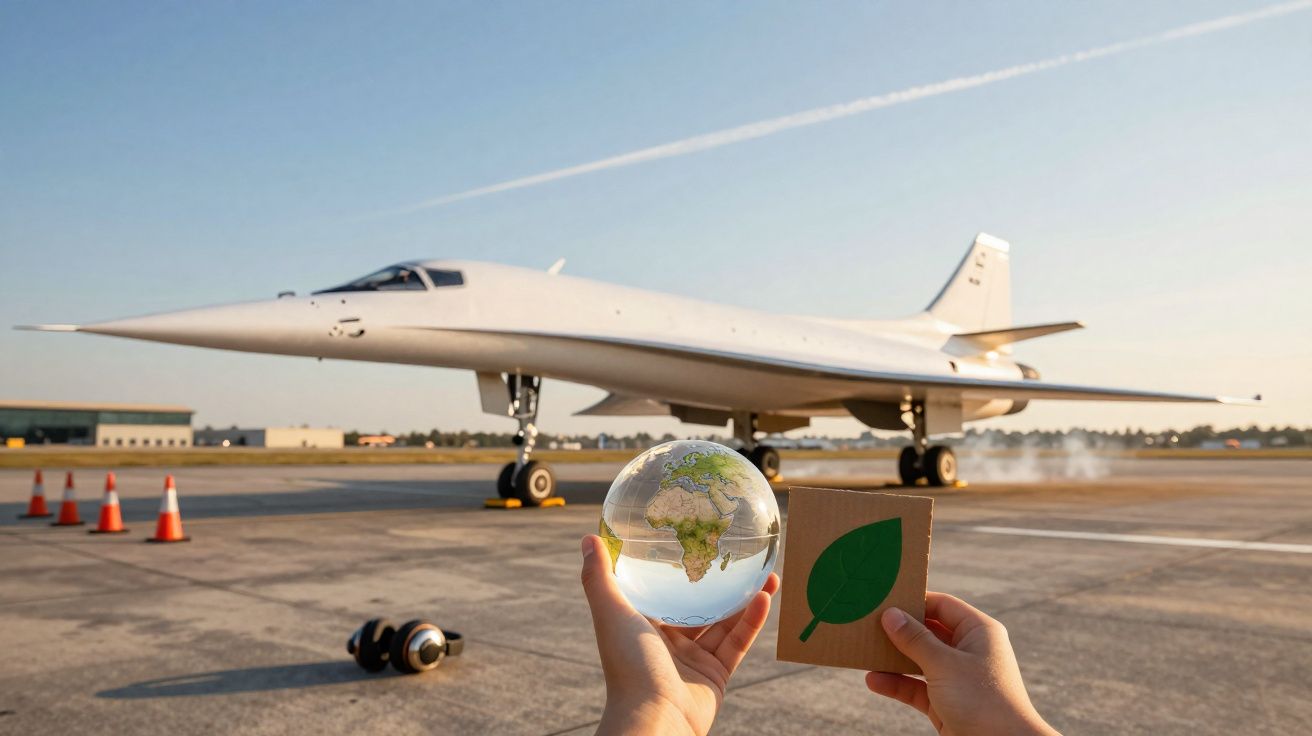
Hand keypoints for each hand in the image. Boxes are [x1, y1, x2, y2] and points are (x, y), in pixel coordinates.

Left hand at [580, 535, 779, 735]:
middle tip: (739, 557)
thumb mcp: (611, 611)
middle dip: (720, 583)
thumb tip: (588, 537)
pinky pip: (737, 643)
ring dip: (746, 599)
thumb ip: (599, 576)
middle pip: (698, 604)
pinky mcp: (715, 675)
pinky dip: (751, 622)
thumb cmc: (628, 663)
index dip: (677, 568)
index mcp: (642, 625)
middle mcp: (667, 641)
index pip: (661, 589)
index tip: (696, 541)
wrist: (655, 718)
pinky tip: (765, 597)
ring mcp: (692, 659)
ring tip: (768, 575)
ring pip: (724, 622)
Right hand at [865, 592, 1058, 735]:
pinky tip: (873, 680)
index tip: (885, 598)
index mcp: (978, 632)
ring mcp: (957, 678)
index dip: (915, 600)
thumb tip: (890, 614)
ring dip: (894, 658)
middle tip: (869, 622)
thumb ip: (915, 639)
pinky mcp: (946, 702)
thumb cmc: (982, 701)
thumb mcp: (944, 664)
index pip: (942, 605)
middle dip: (900, 630)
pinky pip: (917, 687)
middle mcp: (968, 651)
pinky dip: (897, 683)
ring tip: (865, 650)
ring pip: (920, 660)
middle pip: (928, 632)